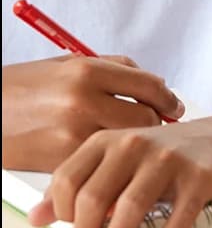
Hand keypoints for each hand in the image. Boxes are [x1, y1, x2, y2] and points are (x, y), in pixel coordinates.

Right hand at [2, 56, 184, 170]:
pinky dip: (107, 163)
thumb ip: (111, 69)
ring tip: (128, 144)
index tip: (173, 104)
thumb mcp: (66, 64)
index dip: (167, 97)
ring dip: (132, 147)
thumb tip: (150, 83)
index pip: (148, 84)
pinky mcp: (61, 161)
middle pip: (145, 119)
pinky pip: (100, 164)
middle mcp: (83, 101)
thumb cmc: (22, 87)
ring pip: (126, 146)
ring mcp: (73, 134)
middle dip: (153, 123)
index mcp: (87, 71)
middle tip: (152, 126)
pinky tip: (103, 159)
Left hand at [28, 117, 211, 227]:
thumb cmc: (166, 156)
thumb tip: (36, 218)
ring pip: (130, 207)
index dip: (62, 214)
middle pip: (94, 196)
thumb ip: (78, 184)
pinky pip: (176, 217)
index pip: (68, 178)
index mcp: (109, 139)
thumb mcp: (118, 161)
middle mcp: (135, 143)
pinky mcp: (199, 177)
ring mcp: (169, 159)